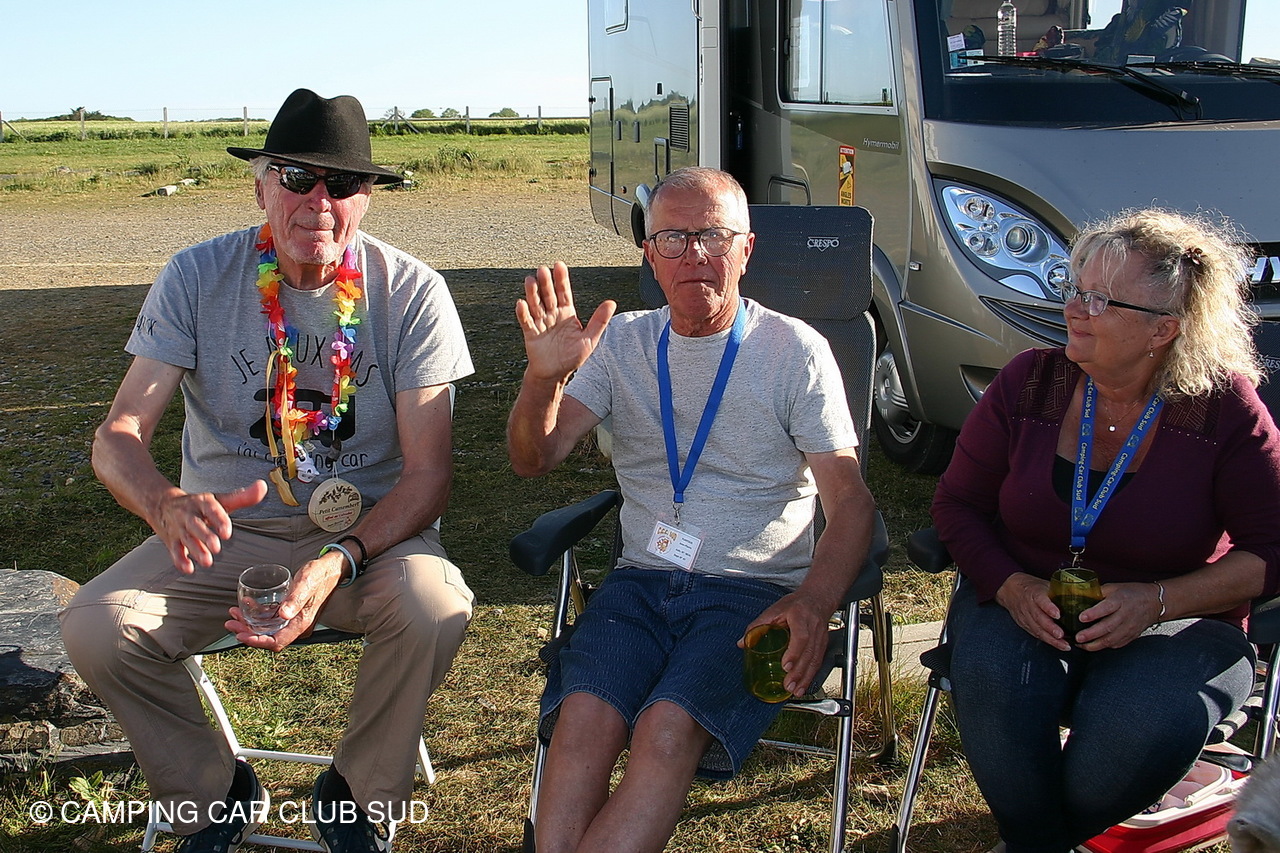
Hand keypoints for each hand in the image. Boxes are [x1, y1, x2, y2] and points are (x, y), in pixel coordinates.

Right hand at [154, 480, 266, 573]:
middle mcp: (189, 515)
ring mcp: (179, 528)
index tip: (227, 532)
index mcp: (202, 502)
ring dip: (196, 550)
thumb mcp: (219, 499)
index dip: (219, 520)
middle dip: (205, 537)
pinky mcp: (172, 540)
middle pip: (196, 525)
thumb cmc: (199, 505)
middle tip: (216, 548)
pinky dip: (180, 560)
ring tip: (207, 561)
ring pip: (186, 539)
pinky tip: (188, 568)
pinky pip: (174, 550)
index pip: (211, 509)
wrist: (163, 504)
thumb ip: (242, 497)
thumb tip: (263, 486)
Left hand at [225, 551, 345, 650]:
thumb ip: (295, 600)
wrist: (332, 569)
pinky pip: (272, 619)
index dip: (256, 641)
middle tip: (231, 623)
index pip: (276, 642)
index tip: (240, 634)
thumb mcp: (305, 584)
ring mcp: (294, 620)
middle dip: (248, 633)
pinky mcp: (291, 612)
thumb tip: (283, 615)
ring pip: (268, 629)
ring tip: (235, 614)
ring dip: (250, 624)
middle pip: (268, 638)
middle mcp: (297, 626)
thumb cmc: (319, 575)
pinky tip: (248, 605)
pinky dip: (258, 615)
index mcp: (301, 623)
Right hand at [516, 262, 615, 383]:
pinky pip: (526, 322)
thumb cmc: (572, 357)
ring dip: (532, 293)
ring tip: (530, 280)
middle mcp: (553, 315)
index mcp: (567, 313)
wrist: (555, 373)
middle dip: (545, 283)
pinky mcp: (531, 334)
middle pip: (548, 295)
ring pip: (535, 305)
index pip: (564, 292)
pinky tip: (521, 303)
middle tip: (542, 270)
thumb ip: (599, 321)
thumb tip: (611, 303)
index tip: (558, 265)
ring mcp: (541, 323)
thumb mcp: (590, 339)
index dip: (561, 279)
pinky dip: (523, 313)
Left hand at [738, 591, 832, 695]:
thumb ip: (758, 626)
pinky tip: (803, 686)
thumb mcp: (774, 610)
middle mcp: (813, 627)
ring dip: (805, 678)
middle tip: (788, 685)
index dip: (794, 652)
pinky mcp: (823, 644)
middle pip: (808, 652)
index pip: (801, 637)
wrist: (817, 599)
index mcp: (800, 616)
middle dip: (798, 672)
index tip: (785, 665)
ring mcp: (820, 637)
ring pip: (815, 660)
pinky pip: (818, 662)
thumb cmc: (796, 604)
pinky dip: (810, 676)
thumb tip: (742, 643)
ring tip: (795, 691)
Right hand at [995, 572, 1070, 650]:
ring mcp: (1025, 616)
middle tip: (1062, 636)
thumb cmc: (1031, 587)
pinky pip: (1035, 634)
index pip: (1040, 600)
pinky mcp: (1024, 625)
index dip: (1049, 607)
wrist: (1009, 589)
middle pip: (1039, 618)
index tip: (1058, 614)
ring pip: (1037, 629)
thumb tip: (1082, 596)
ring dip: (1051, 639)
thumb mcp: (1045, 585)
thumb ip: (1060, 591)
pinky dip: (1047, 640)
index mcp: (1034, 593)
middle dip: (1051, 629)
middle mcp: (1028, 605)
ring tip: (1064, 645)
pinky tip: (1058, 645)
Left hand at [1072, 582, 1162, 649]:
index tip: (1081, 617)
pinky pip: (1116, 644)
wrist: (1155, 603)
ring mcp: (1129, 628)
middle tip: (1078, 637)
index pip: (1106, 607)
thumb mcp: (1114, 587)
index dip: (1093, 613)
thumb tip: (1079, 596)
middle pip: (1108, 627)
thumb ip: (1098, 592)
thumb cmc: (1132, 593)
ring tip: (1081, 645)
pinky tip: (1092, 646)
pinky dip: (1103, 647)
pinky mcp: (1131, 636)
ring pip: (1111, 639)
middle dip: (1091, 634)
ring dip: (1095, 644)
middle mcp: (1125, 615)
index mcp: (1120, 600)